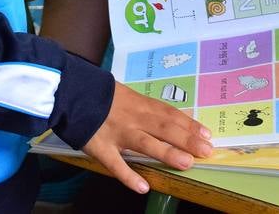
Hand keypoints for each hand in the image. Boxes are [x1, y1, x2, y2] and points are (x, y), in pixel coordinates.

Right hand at [83, 82, 212, 193]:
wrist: (71, 91)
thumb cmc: (99, 93)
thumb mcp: (125, 94)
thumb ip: (143, 107)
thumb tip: (166, 119)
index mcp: (139, 103)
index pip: (169, 114)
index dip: (189, 124)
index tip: (207, 134)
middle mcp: (133, 118)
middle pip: (164, 128)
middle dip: (187, 139)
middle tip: (206, 151)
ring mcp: (118, 134)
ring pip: (146, 144)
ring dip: (167, 153)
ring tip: (186, 163)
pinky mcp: (101, 148)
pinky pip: (116, 165)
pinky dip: (129, 176)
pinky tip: (144, 187)